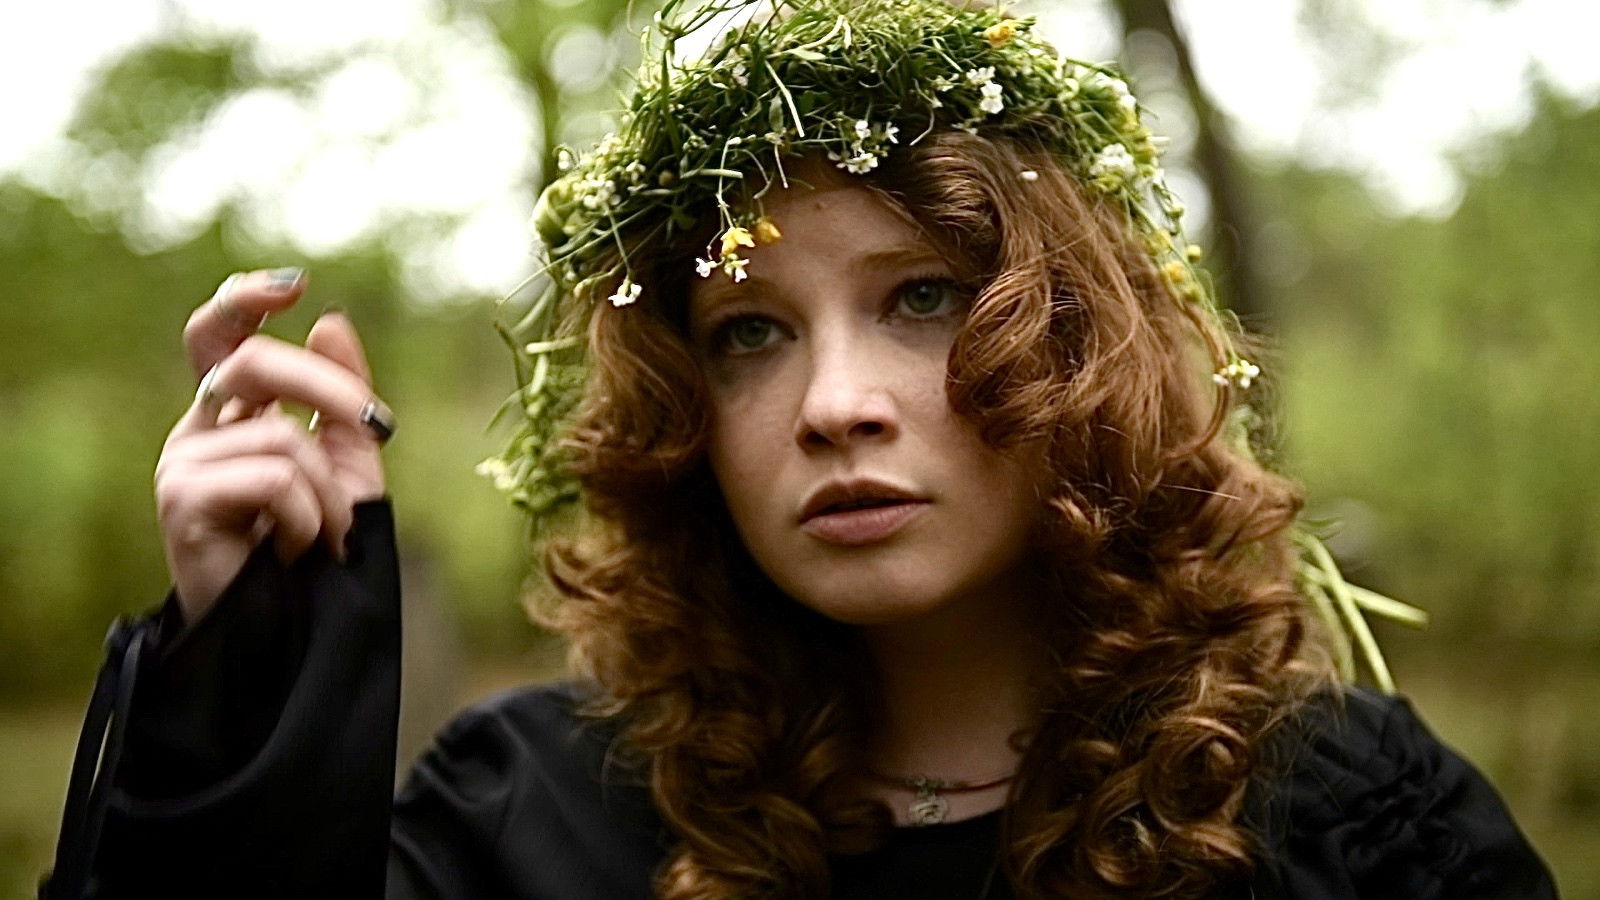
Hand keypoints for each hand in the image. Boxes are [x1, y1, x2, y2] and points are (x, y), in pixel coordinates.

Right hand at [154, 270, 389, 623]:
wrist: (286, 630)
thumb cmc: (314, 549)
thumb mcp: (347, 464)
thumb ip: (342, 398)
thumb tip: (330, 320)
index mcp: (233, 411)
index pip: (218, 335)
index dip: (244, 300)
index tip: (294, 286)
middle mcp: (199, 427)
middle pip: (257, 365)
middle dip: (330, 390)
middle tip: (380, 426)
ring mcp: (183, 461)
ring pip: (284, 439)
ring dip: (329, 496)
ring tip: (322, 539)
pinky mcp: (181, 499)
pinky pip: (275, 480)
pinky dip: (308, 519)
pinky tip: (295, 553)